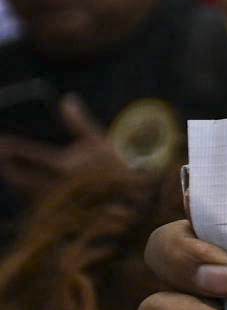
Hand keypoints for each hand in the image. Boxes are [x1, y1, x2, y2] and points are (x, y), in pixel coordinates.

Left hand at [0, 99, 119, 203]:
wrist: (130, 201)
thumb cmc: (114, 169)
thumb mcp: (99, 141)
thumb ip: (79, 122)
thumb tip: (67, 99)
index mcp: (59, 164)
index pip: (22, 153)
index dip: (7, 147)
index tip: (1, 141)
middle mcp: (50, 183)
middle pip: (13, 174)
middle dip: (5, 164)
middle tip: (1, 154)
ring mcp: (52, 199)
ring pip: (20, 188)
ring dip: (12, 177)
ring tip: (9, 167)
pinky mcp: (56, 210)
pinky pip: (31, 199)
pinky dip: (24, 190)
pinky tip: (26, 183)